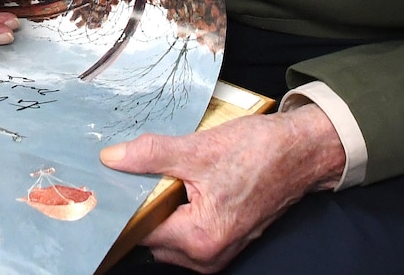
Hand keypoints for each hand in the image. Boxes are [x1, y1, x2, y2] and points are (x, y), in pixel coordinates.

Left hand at [100, 105, 345, 271]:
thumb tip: (111, 158)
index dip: (120, 208)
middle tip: (120, 175)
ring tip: (145, 176)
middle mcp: (207, 255)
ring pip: (167, 234)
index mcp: (199, 239)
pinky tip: (170, 183)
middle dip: (137, 208)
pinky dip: (173, 211)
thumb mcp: (199, 149)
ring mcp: (217, 249)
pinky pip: (184, 231)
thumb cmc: (259, 153)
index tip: (102, 186)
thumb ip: (151, 155)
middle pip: (151, 237)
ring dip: (156, 209)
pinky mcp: (223, 238)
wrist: (302, 152)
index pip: (140, 233)